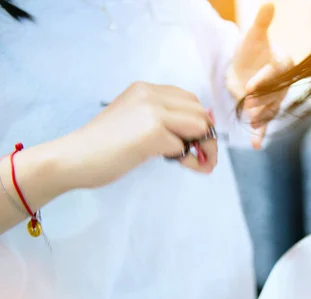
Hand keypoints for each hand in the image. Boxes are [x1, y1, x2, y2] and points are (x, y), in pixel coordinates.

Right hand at [58, 82, 217, 188]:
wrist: (72, 158)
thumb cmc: (101, 147)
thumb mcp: (134, 122)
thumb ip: (163, 120)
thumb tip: (202, 128)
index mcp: (145, 90)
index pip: (189, 100)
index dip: (199, 122)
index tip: (197, 142)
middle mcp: (151, 95)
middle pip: (199, 112)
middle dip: (207, 136)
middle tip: (205, 158)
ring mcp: (153, 112)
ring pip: (200, 126)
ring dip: (204, 147)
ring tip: (198, 164)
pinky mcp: (153, 132)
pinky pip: (185, 146)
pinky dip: (188, 160)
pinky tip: (183, 166)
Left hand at [227, 2, 293, 148]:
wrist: (244, 65)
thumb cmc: (251, 48)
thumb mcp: (254, 35)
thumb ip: (262, 22)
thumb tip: (269, 3)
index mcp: (284, 63)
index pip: (275, 72)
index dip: (263, 80)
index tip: (249, 86)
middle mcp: (283, 83)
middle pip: (274, 94)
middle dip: (260, 101)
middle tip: (246, 104)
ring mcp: (275, 99)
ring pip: (270, 110)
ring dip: (261, 117)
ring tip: (252, 124)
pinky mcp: (266, 110)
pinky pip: (266, 123)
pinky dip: (261, 135)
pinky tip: (256, 146)